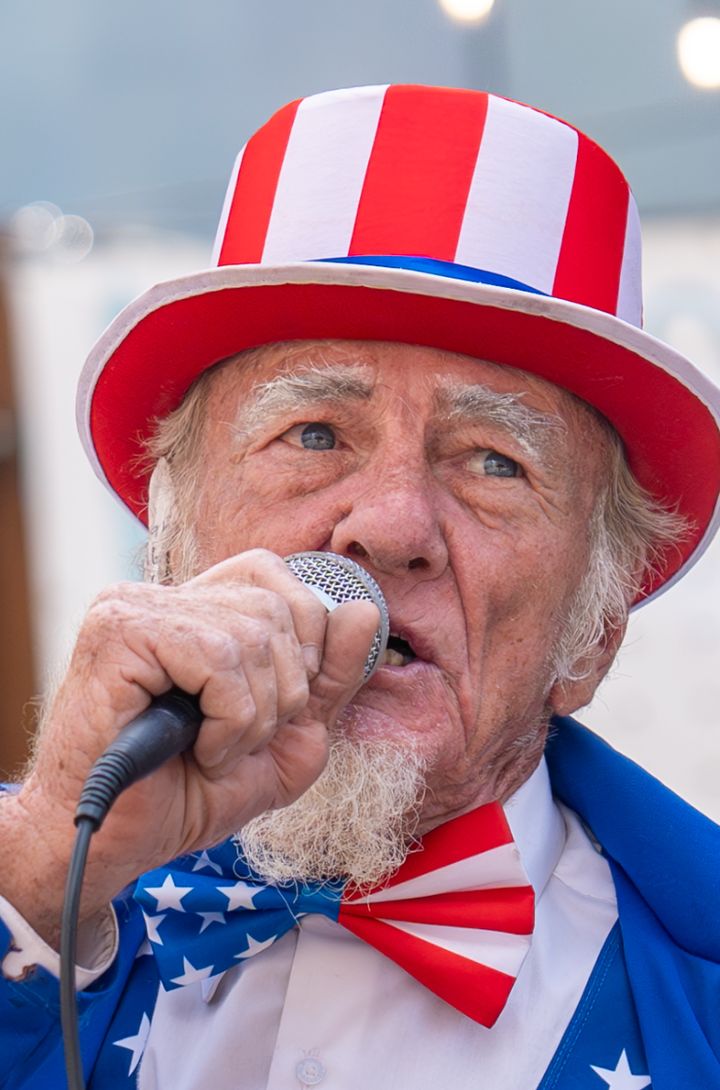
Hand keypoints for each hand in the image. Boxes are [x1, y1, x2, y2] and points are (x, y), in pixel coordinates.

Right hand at [3, 550, 378, 939]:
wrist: (121, 846)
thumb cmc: (191, 792)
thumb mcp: (287, 738)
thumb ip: (330, 678)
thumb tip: (366, 611)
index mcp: (196, 609)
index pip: (274, 576)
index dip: (302, 638)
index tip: (282, 708)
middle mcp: (163, 596)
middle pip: (276, 608)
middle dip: (282, 693)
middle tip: (238, 741)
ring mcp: (135, 607)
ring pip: (253, 636)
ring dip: (253, 718)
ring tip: (213, 752)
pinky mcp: (118, 633)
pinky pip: (218, 658)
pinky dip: (228, 720)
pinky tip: (198, 751)